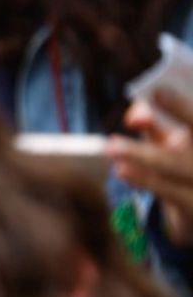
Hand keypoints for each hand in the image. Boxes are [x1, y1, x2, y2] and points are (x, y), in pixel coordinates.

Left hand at [112, 86, 192, 246]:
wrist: (192, 203)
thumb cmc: (179, 158)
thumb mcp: (168, 136)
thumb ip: (151, 121)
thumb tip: (134, 119)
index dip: (181, 108)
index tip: (157, 92)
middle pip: (189, 147)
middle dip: (159, 130)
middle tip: (127, 124)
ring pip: (179, 167)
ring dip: (145, 157)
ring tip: (113, 147)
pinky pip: (174, 194)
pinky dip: (147, 180)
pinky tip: (122, 170)